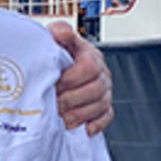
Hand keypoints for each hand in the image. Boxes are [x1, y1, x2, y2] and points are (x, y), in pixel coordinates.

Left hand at [48, 21, 112, 135]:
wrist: (55, 65)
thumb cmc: (54, 53)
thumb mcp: (53, 38)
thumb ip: (58, 32)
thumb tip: (60, 33)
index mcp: (90, 54)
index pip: (89, 67)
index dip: (71, 78)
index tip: (54, 84)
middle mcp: (101, 72)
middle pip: (96, 88)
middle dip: (72, 99)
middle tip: (54, 104)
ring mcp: (104, 89)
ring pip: (101, 104)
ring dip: (80, 114)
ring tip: (62, 118)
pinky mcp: (104, 106)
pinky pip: (107, 116)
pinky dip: (96, 123)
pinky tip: (83, 127)